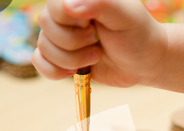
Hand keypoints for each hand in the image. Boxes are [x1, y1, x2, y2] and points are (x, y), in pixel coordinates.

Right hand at [32, 0, 167, 86]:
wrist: (144, 62)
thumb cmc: (137, 34)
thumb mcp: (125, 15)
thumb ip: (99, 4)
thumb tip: (69, 6)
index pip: (55, 7)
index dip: (72, 23)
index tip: (94, 27)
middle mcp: (65, 13)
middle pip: (46, 28)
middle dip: (74, 44)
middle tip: (97, 42)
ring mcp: (60, 34)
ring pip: (43, 48)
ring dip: (72, 60)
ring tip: (96, 56)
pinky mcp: (60, 56)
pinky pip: (38, 62)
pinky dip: (55, 71)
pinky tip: (76, 70)